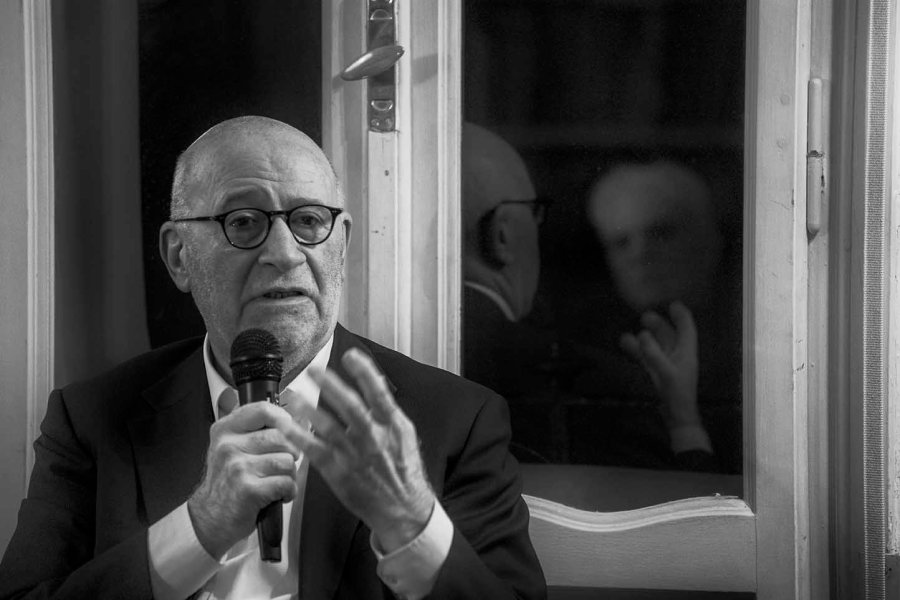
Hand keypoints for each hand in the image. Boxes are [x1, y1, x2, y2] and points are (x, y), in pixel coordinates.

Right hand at [188, 402, 299, 557]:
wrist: (210, 518)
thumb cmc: (227, 482)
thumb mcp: (231, 448)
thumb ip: (256, 431)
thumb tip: (295, 421)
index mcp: (225, 430)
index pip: (263, 410)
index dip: (284, 419)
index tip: (289, 429)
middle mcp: (228, 446)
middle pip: (282, 437)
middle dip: (290, 453)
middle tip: (280, 465)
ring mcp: (237, 467)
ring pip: (287, 461)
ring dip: (289, 475)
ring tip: (276, 481)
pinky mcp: (248, 489)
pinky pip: (286, 483)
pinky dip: (288, 491)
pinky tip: (277, 495)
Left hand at [284, 348, 434, 552]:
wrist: (403, 510)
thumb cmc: (404, 472)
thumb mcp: (406, 436)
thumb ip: (388, 411)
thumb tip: (374, 383)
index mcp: (394, 426)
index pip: (379, 392)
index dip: (364, 372)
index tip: (350, 355)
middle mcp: (375, 438)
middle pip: (350, 406)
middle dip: (331, 385)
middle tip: (313, 370)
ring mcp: (355, 456)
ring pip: (329, 426)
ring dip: (309, 408)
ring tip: (294, 395)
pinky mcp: (339, 473)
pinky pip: (315, 451)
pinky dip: (299, 437)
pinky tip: (286, 426)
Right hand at [620, 301, 700, 427]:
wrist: (677, 417)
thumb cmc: (677, 394)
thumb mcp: (667, 373)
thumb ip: (654, 354)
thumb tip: (641, 335)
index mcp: (687, 352)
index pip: (687, 329)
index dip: (681, 315)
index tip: (673, 304)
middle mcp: (678, 355)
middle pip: (670, 334)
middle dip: (660, 324)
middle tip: (646, 315)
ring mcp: (667, 364)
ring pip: (656, 345)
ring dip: (646, 336)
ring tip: (634, 328)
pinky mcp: (657, 373)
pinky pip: (646, 357)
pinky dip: (637, 349)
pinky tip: (626, 343)